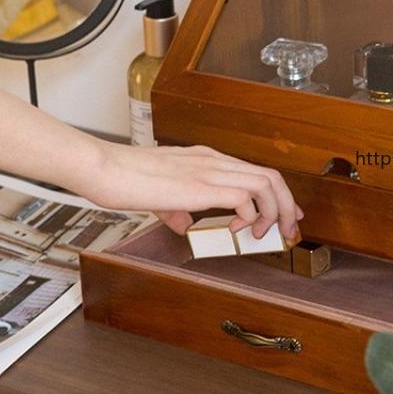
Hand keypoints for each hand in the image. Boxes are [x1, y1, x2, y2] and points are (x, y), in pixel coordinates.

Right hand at [84, 142, 302, 237]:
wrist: (104, 168)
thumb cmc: (124, 178)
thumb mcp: (159, 194)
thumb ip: (176, 207)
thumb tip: (183, 223)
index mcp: (207, 159)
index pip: (256, 171)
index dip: (278, 195)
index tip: (285, 214)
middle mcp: (214, 161)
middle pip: (272, 176)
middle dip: (288, 205)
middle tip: (289, 228)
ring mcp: (209, 171)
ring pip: (266, 183)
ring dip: (275, 212)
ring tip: (265, 234)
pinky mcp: (201, 186)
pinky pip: (246, 197)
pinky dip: (250, 216)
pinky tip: (236, 230)